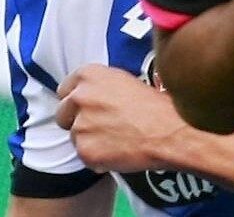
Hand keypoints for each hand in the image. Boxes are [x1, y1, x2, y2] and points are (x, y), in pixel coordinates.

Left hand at [55, 64, 183, 174]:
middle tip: (100, 127)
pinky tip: (118, 151)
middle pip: (63, 114)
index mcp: (89, 75)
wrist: (170, 131)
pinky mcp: (85, 150)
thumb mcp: (124, 81)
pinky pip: (85, 156)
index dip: (76, 101)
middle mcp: (79, 97)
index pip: (65, 90)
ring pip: (75, 137)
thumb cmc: (155, 106)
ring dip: (90, 140)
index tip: (85, 108)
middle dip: (77, 121)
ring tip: (116, 139)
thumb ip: (99, 87)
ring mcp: (80, 125)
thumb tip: (90, 97)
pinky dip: (98, 158)